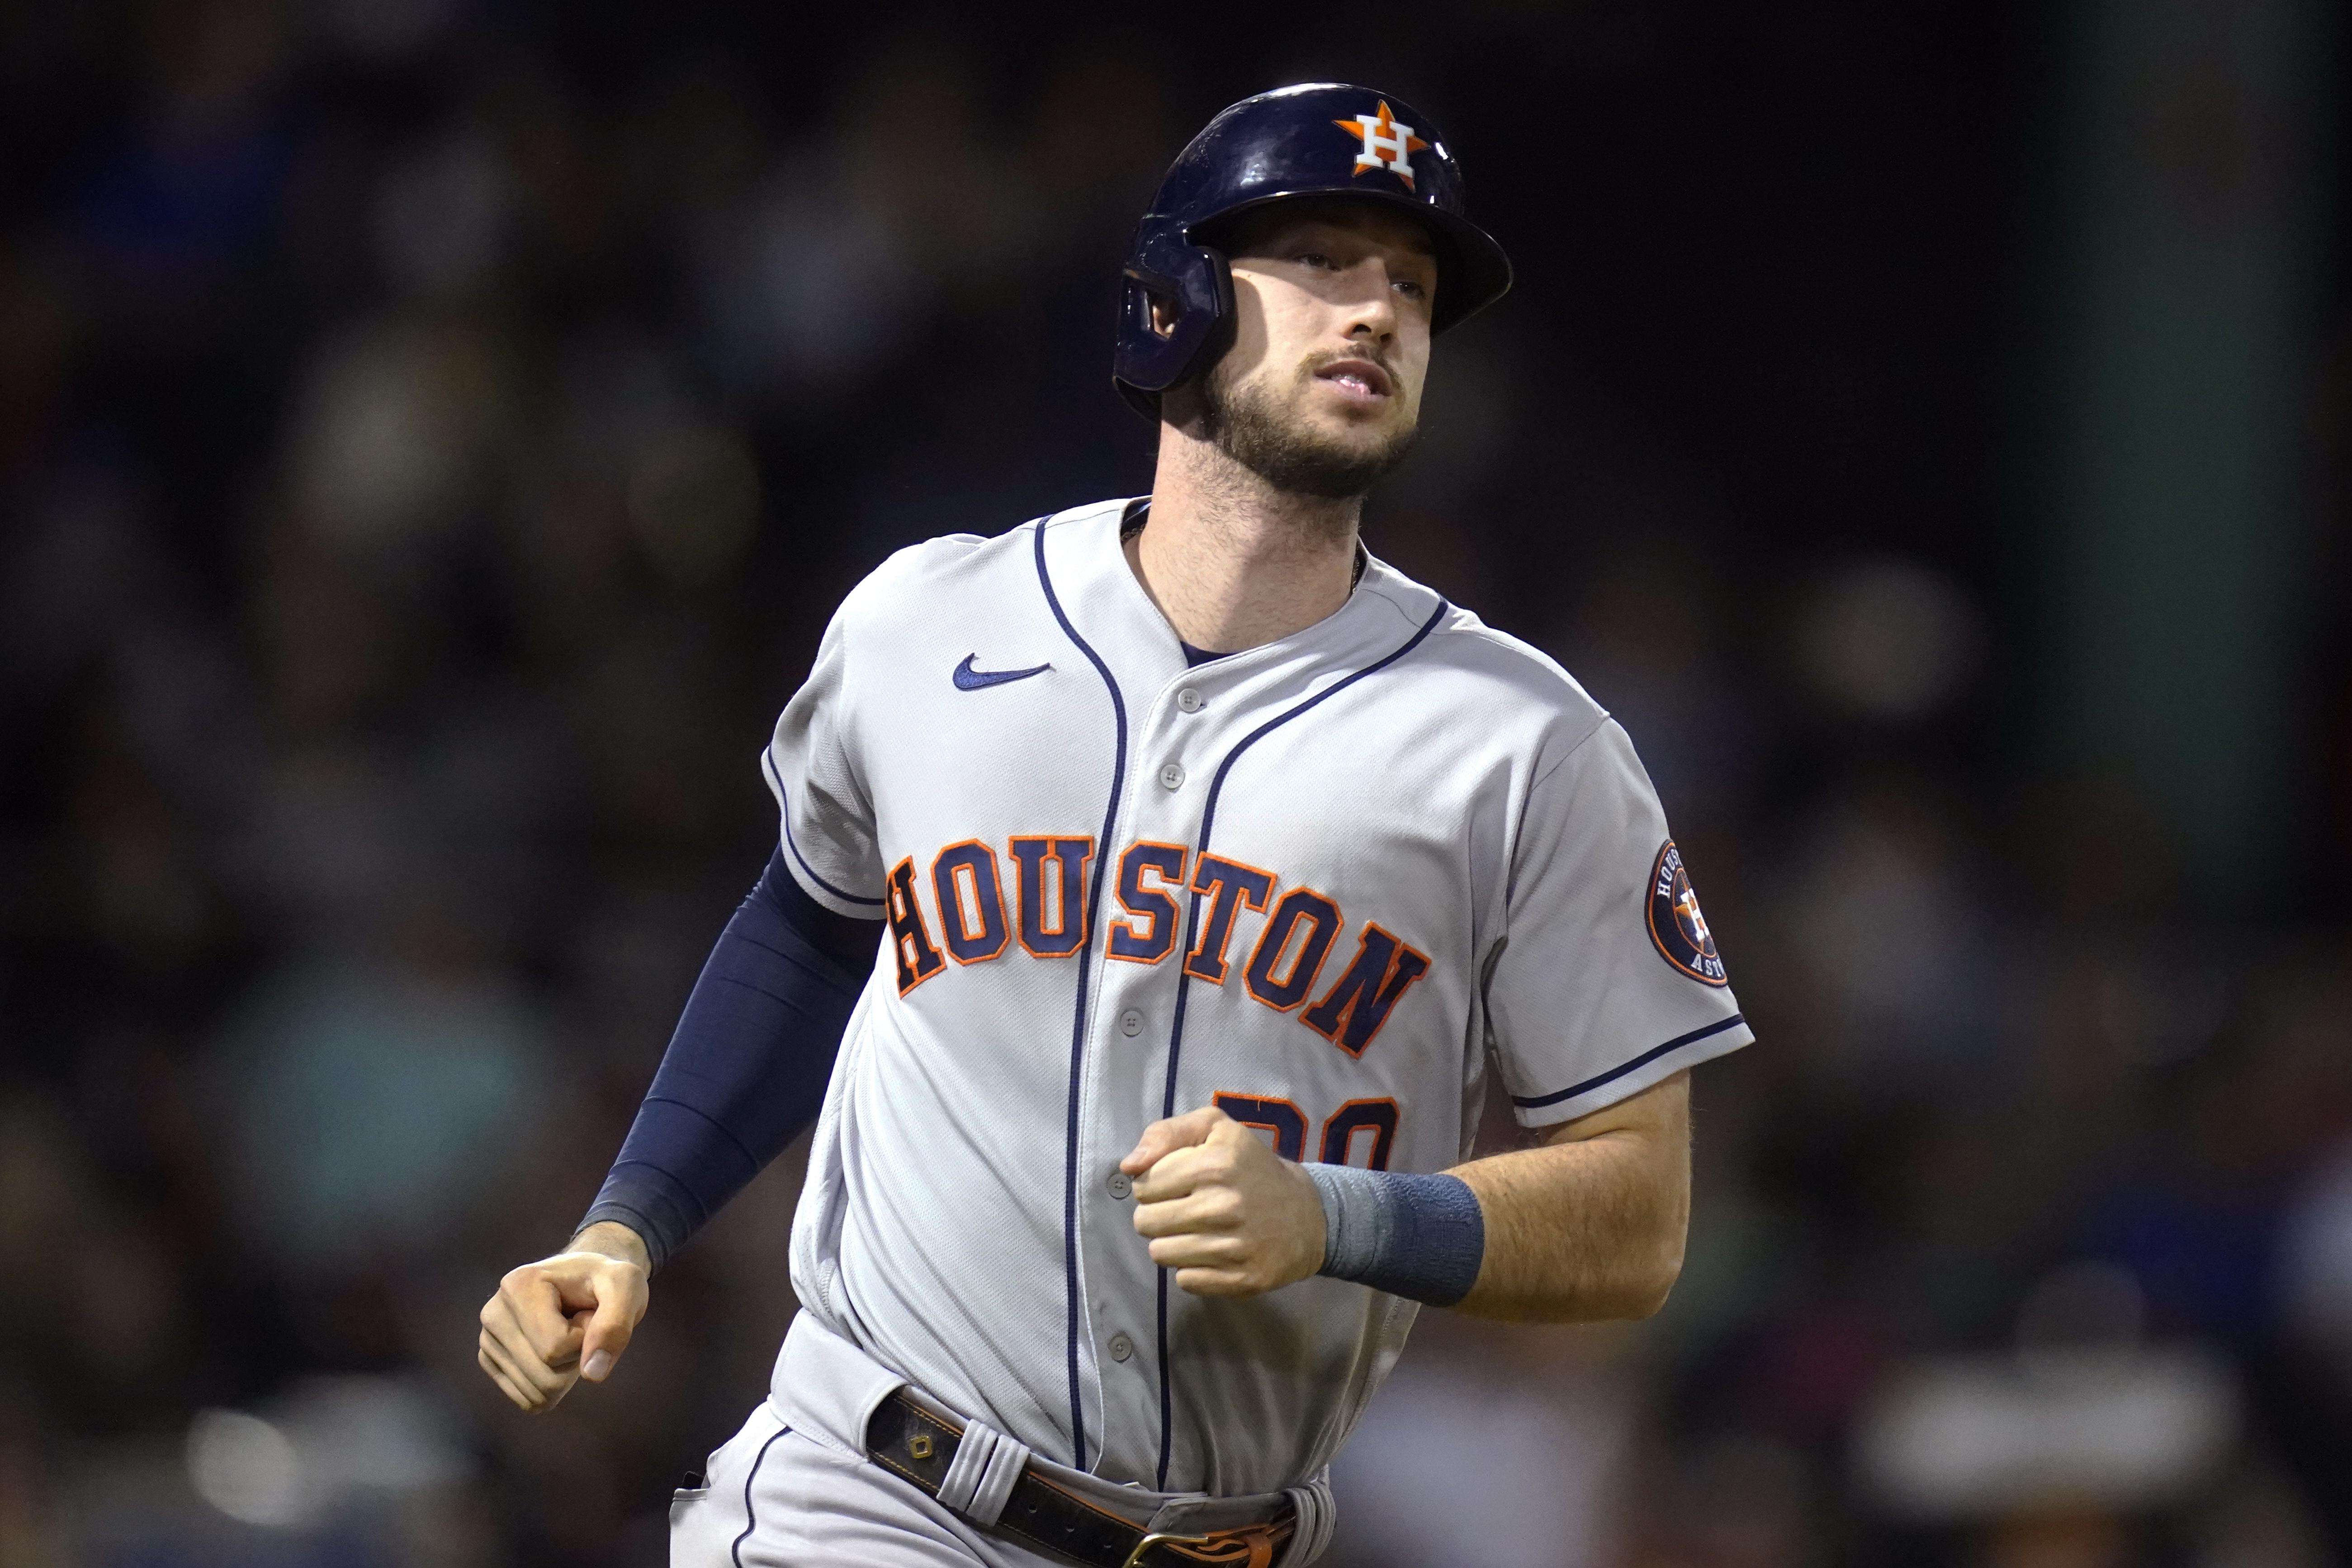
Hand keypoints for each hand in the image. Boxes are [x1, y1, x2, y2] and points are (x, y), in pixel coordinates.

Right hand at [476, 1222, 650, 1412]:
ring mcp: (487, 1340)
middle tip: (580, 1325)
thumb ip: (615, 1325)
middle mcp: (494, 1313)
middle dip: (576, 1358)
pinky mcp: (491, 1361)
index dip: (587, 1339)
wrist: (587, 1279)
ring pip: (537, 1393)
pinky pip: (528, 1400)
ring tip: (568, 1333)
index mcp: (519, 1285)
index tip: (590, 1312)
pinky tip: (554, 1348)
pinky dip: (552, 1383)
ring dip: (565, 1371)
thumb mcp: (627, 1287)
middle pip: (545, 1376)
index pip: (556, 1348)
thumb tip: (593, 1374)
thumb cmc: (607, 1281)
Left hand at [1122, 1106, 1325, 1297]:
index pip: (1144, 1186)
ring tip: (1195, 1230)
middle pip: (1146, 1222)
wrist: (1308, 1214)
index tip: (1175, 1185)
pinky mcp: (1242, 1279)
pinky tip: (1212, 1252)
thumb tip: (1129, 1166)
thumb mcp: (1216, 1129)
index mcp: (1214, 1165)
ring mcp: (1233, 1248)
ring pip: (1161, 1254)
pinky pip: (1185, 1281)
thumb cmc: (1251, 1167)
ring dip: (1171, 1243)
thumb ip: (1166, 1134)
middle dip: (1157, 1214)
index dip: (1153, 1185)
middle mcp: (1223, 1207)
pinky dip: (1192, 1268)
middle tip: (1183, 1209)